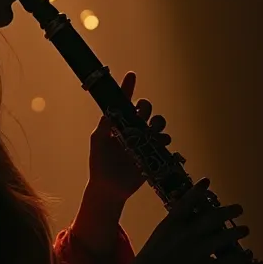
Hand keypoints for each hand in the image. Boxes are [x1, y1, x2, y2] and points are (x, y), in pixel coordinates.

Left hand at [88, 72, 170, 203]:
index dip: (128, 88)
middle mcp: (132, 128)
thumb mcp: (98, 141)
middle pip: (145, 109)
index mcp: (118, 123)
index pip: (124, 101)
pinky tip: (160, 142)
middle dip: (146, 107)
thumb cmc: (100, 163)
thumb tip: (109, 108)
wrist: (109, 187)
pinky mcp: (152, 153)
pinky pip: (163, 141)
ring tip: (153, 131)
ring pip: (157, 123)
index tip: (131, 75)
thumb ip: (105, 125)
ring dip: (158, 123)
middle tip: (142, 115)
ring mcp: (143, 140)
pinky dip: (164, 139)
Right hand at [116, 178, 248, 263]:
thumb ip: (175, 223)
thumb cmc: (150, 258)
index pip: (188, 200)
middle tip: (239, 208)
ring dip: (237, 232)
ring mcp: (196, 251)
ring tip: (245, 229)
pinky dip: (238, 258)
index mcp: (172, 223)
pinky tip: (246, 255)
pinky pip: (225, 262)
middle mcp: (186, 234)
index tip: (207, 181)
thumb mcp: (160, 234)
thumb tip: (190, 212)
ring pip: (223, 238)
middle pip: (213, 217)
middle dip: (228, 211)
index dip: (198, 190)